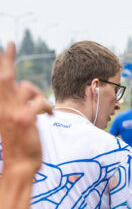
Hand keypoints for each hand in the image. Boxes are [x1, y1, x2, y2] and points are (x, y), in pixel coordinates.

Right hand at [0, 42, 51, 175]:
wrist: (20, 165)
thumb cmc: (21, 144)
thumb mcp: (14, 122)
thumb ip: (17, 106)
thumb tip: (25, 91)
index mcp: (0, 108)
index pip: (0, 83)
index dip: (2, 65)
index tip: (5, 48)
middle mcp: (3, 108)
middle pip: (4, 78)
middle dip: (7, 59)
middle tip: (10, 43)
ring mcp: (12, 112)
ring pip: (28, 88)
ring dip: (40, 96)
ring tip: (46, 110)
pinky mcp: (24, 119)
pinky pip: (40, 101)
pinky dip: (48, 106)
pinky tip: (50, 115)